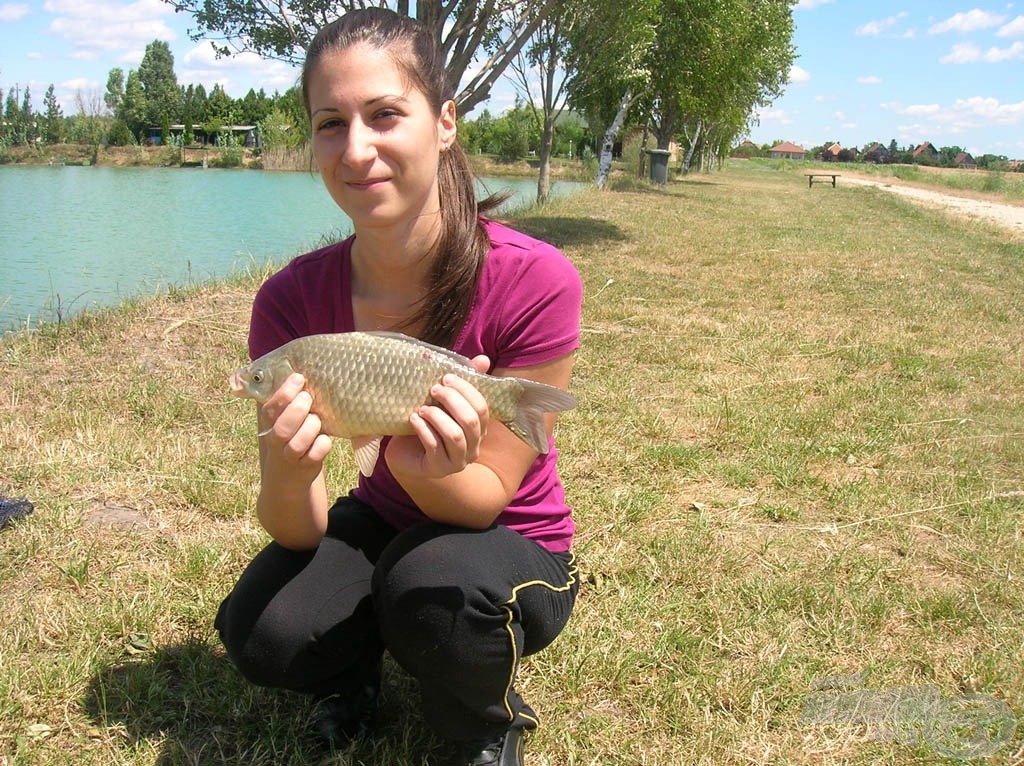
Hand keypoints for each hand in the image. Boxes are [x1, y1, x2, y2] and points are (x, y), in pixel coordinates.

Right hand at [258, 373, 332, 478]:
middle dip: (297, 411)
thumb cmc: (292, 434)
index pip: (270, 408)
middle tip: (309, 398)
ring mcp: (290, 456)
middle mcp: (276, 441)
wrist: (288, 475)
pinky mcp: (306, 468)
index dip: (283, 393)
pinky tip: (325, 438)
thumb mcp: (284, 417)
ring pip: (296, 444)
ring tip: (318, 420)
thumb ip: (288, 397)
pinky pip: (314, 457)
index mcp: (270, 423)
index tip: (299, 378)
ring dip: (310, 429)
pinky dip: (322, 446)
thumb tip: (297, 363)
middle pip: (282, 428)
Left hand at [385, 356, 490, 478]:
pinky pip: (434, 446)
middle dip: (452, 401)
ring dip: (437, 417)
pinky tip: (413, 419)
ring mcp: (457, 461)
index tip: (446, 377)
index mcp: (479, 428)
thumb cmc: (428, 424)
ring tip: (422, 408)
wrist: (404, 452)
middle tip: (433, 389)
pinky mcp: (438, 469)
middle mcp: (473, 446)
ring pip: (455, 436)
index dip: (466, 390)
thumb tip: (484, 359)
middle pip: (471, 421)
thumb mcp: (443, 402)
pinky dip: (423, 430)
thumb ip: (463, 383)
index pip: (482, 407)